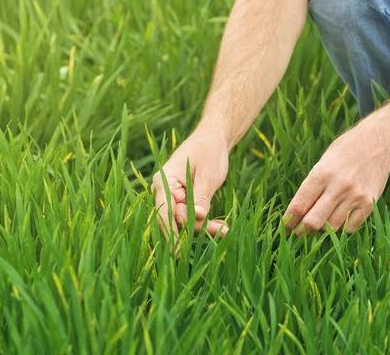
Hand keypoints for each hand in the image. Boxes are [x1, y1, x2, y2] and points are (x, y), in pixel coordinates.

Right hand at [151, 127, 229, 248]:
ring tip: (225, 229)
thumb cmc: (209, 151)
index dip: (171, 233)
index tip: (178, 251)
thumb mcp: (207, 175)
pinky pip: (192, 215)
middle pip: (175, 219)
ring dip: (204, 225)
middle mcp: (164, 190)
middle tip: (220, 231)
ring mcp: (173, 196)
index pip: (164, 211)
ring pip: (185, 219)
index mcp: (164, 181)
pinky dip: (205, 221)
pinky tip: (221, 226)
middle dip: (195, 228)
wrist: (213, 138)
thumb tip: (197, 217)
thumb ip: (200, 197)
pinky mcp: (184, 199)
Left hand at [284, 126, 389, 235]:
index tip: (285, 227)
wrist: (378, 142)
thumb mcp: (323, 161)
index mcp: (322, 173)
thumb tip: (299, 213)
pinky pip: (350, 227)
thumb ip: (312, 186)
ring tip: (317, 226)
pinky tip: (336, 221)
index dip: (289, 220)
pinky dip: (340, 228)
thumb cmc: (345, 151)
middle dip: (302, 231)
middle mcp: (339, 186)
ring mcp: (356, 196)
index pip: (299, 205)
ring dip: (321, 230)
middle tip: (299, 233)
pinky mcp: (369, 203)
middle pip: (313, 221)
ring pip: (331, 227)